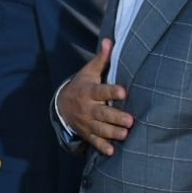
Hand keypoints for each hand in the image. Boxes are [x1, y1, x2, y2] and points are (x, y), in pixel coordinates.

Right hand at [56, 39, 133, 155]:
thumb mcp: (89, 71)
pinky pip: (94, 141)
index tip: (123, 91)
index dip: (112, 91)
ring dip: (112, 133)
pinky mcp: (87, 132)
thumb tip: (109, 40)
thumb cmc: (82, 85)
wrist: (61, 104)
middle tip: (130, 120)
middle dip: (115, 117)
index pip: (101, 90)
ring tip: (125, 134)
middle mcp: (87, 108)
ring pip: (100, 128)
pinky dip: (102, 147)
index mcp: (89, 91)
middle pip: (102, 113)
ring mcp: (87, 122)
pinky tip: (112, 152)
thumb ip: (101, 59)